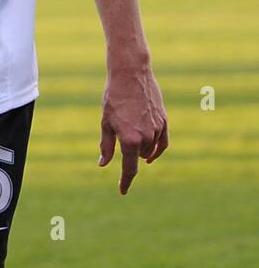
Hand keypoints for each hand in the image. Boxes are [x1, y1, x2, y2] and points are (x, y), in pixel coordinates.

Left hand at [99, 59, 167, 194]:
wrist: (131, 75)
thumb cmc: (113, 98)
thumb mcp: (105, 122)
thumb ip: (106, 146)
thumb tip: (103, 165)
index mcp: (129, 140)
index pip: (129, 169)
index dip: (125, 181)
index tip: (122, 191)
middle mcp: (146, 138)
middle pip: (137, 158)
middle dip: (128, 154)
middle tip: (117, 132)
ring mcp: (157, 130)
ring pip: (149, 150)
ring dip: (140, 150)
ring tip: (128, 129)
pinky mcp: (164, 122)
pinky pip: (162, 143)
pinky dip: (156, 150)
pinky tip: (150, 155)